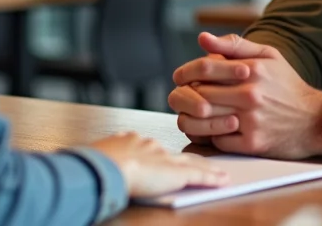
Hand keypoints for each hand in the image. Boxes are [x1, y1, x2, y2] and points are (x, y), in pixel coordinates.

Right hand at [87, 132, 227, 198]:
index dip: (164, 155)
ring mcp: (166, 159)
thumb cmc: (98, 163)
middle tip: (207, 162)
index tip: (169, 158)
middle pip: (178, 153)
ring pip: (193, 163)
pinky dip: (212, 179)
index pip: (154, 148)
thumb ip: (110, 156)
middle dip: (193, 159)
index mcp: (134, 140)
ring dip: (208, 168)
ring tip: (221, 172)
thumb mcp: (101, 155)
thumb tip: (106, 159)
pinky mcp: (177, 173)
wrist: (107, 166)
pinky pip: (200, 176)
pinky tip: (223, 181)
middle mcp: (154, 147)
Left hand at [169, 32, 321, 159]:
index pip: (204, 67)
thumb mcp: (268, 56)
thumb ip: (234, 45)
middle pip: (199, 93)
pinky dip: (208, 135)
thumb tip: (202, 39)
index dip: (186, 71)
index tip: (180, 76)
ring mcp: (250, 120)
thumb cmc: (289, 86)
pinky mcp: (252, 143)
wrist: (316, 120)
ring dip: (192, 117)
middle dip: (186, 94)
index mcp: (252, 70)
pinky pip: (216, 140)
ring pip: (203, 119)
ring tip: (192, 113)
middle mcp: (250, 94)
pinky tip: (211, 128)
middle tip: (183, 95)